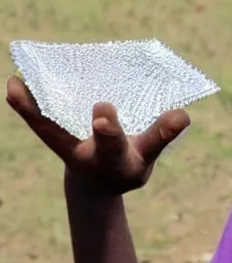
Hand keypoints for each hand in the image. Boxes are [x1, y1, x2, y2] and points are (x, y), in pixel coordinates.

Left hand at [6, 76, 189, 194]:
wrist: (97, 179)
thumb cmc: (126, 165)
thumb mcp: (146, 156)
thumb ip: (161, 135)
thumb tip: (183, 114)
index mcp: (113, 161)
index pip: (114, 148)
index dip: (110, 132)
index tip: (104, 114)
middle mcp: (86, 153)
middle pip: (79, 141)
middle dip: (84, 125)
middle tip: (92, 105)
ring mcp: (67, 145)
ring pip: (48, 128)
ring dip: (33, 110)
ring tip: (18, 84)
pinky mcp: (55, 134)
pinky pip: (40, 120)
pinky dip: (28, 104)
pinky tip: (17, 83)